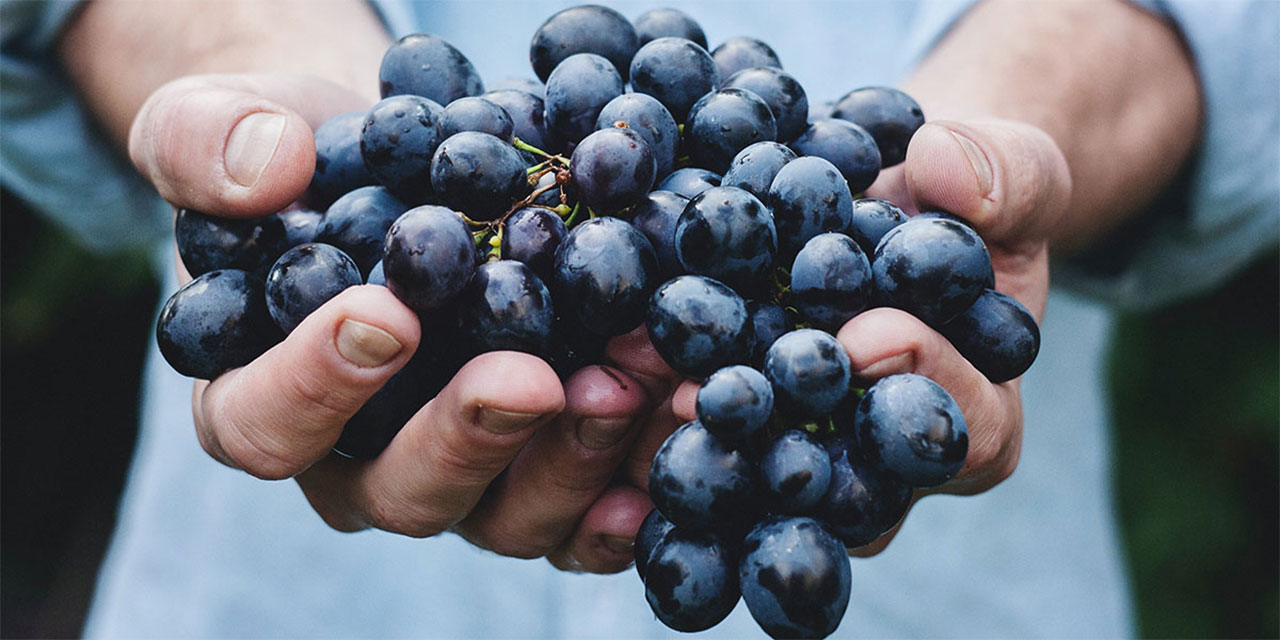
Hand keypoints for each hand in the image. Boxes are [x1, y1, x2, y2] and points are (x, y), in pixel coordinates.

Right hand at [130, 72, 663, 572]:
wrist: (403, 170)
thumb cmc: (303, 160)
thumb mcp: (225, 123)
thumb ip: (208, 143)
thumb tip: (266, 170)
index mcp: (261, 399)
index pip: (265, 425)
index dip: (316, 386)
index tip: (385, 315)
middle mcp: (359, 463)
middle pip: (403, 491)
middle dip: (471, 436)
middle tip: (531, 378)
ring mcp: (461, 476)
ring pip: (508, 514)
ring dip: (575, 456)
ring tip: (634, 379)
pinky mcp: (540, 470)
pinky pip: (586, 512)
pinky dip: (636, 481)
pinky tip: (679, 430)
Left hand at [652, 117, 1070, 555]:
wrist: (892, 207)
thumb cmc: (963, 201)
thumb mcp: (1011, 172)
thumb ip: (1006, 176)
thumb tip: (949, 172)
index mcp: (976, 419)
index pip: (966, 430)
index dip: (924, 383)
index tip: (869, 335)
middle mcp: (887, 467)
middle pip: (845, 483)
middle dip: (782, 436)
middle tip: (716, 394)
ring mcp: (806, 458)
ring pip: (757, 481)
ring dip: (695, 439)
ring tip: (639, 385)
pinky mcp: (738, 436)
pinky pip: (698, 444)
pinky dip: (647, 416)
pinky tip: (599, 381)